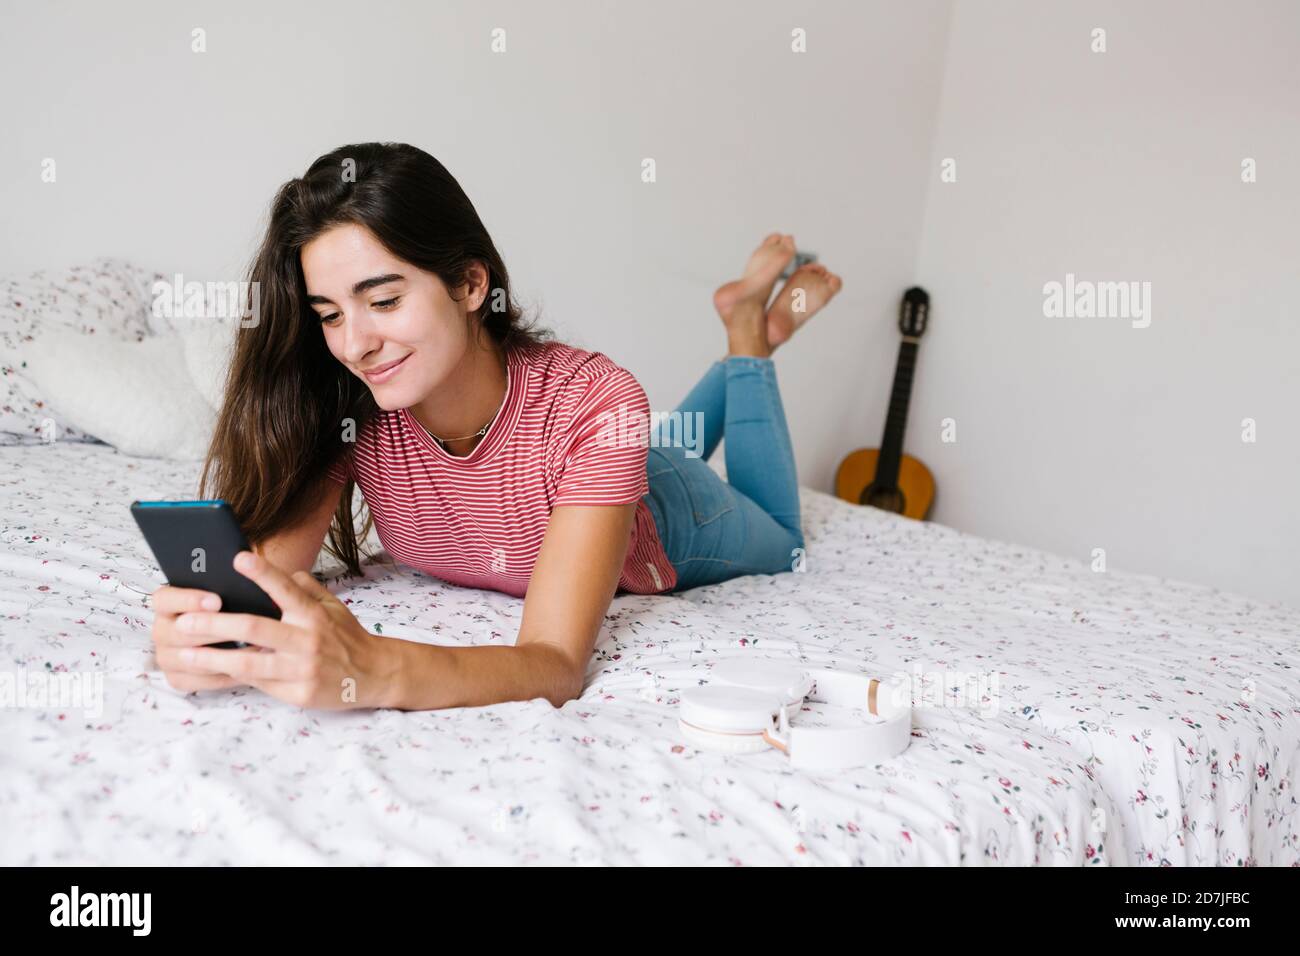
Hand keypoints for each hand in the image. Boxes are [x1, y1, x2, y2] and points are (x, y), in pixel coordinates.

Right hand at [150, 584, 245, 692]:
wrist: (235, 634)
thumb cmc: (231, 605)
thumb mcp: (228, 591)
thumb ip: (228, 584)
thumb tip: (244, 570)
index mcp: (166, 604)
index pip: (164, 599)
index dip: (188, 600)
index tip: (217, 601)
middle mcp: (161, 630)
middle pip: (176, 632)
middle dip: (209, 630)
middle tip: (239, 628)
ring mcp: (166, 656)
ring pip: (186, 659)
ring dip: (219, 655)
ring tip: (251, 648)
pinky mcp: (177, 678)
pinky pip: (195, 681)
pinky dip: (220, 676)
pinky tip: (244, 669)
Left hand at [163, 551, 397, 709]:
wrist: (374, 674)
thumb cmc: (347, 636)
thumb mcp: (332, 606)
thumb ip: (305, 588)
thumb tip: (281, 569)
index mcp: (315, 614)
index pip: (286, 589)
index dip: (263, 573)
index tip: (238, 558)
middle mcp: (309, 639)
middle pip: (256, 628)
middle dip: (216, 623)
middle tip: (185, 620)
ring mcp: (304, 669)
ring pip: (250, 662)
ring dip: (213, 657)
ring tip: (183, 652)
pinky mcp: (300, 693)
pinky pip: (260, 683)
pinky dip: (235, 676)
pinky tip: (210, 671)